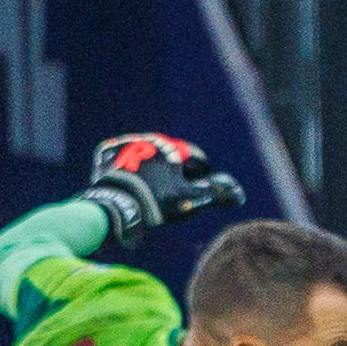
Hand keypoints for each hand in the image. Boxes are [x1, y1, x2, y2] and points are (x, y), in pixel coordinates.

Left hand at [81, 132, 243, 246]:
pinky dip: (128, 168)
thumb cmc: (156, 201)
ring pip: (146, 155)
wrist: (115, 205)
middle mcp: (150, 140)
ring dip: (151, 167)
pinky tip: (131, 181)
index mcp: (172, 148)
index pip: (194, 157)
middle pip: (170, 154)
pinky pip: (123, 158)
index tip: (200, 183)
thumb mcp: (189, 200)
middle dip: (175, 169)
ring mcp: (127, 144)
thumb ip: (215, 195)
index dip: (200, 172)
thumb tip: (239, 194)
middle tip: (174, 189)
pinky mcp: (108, 153)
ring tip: (150, 187)